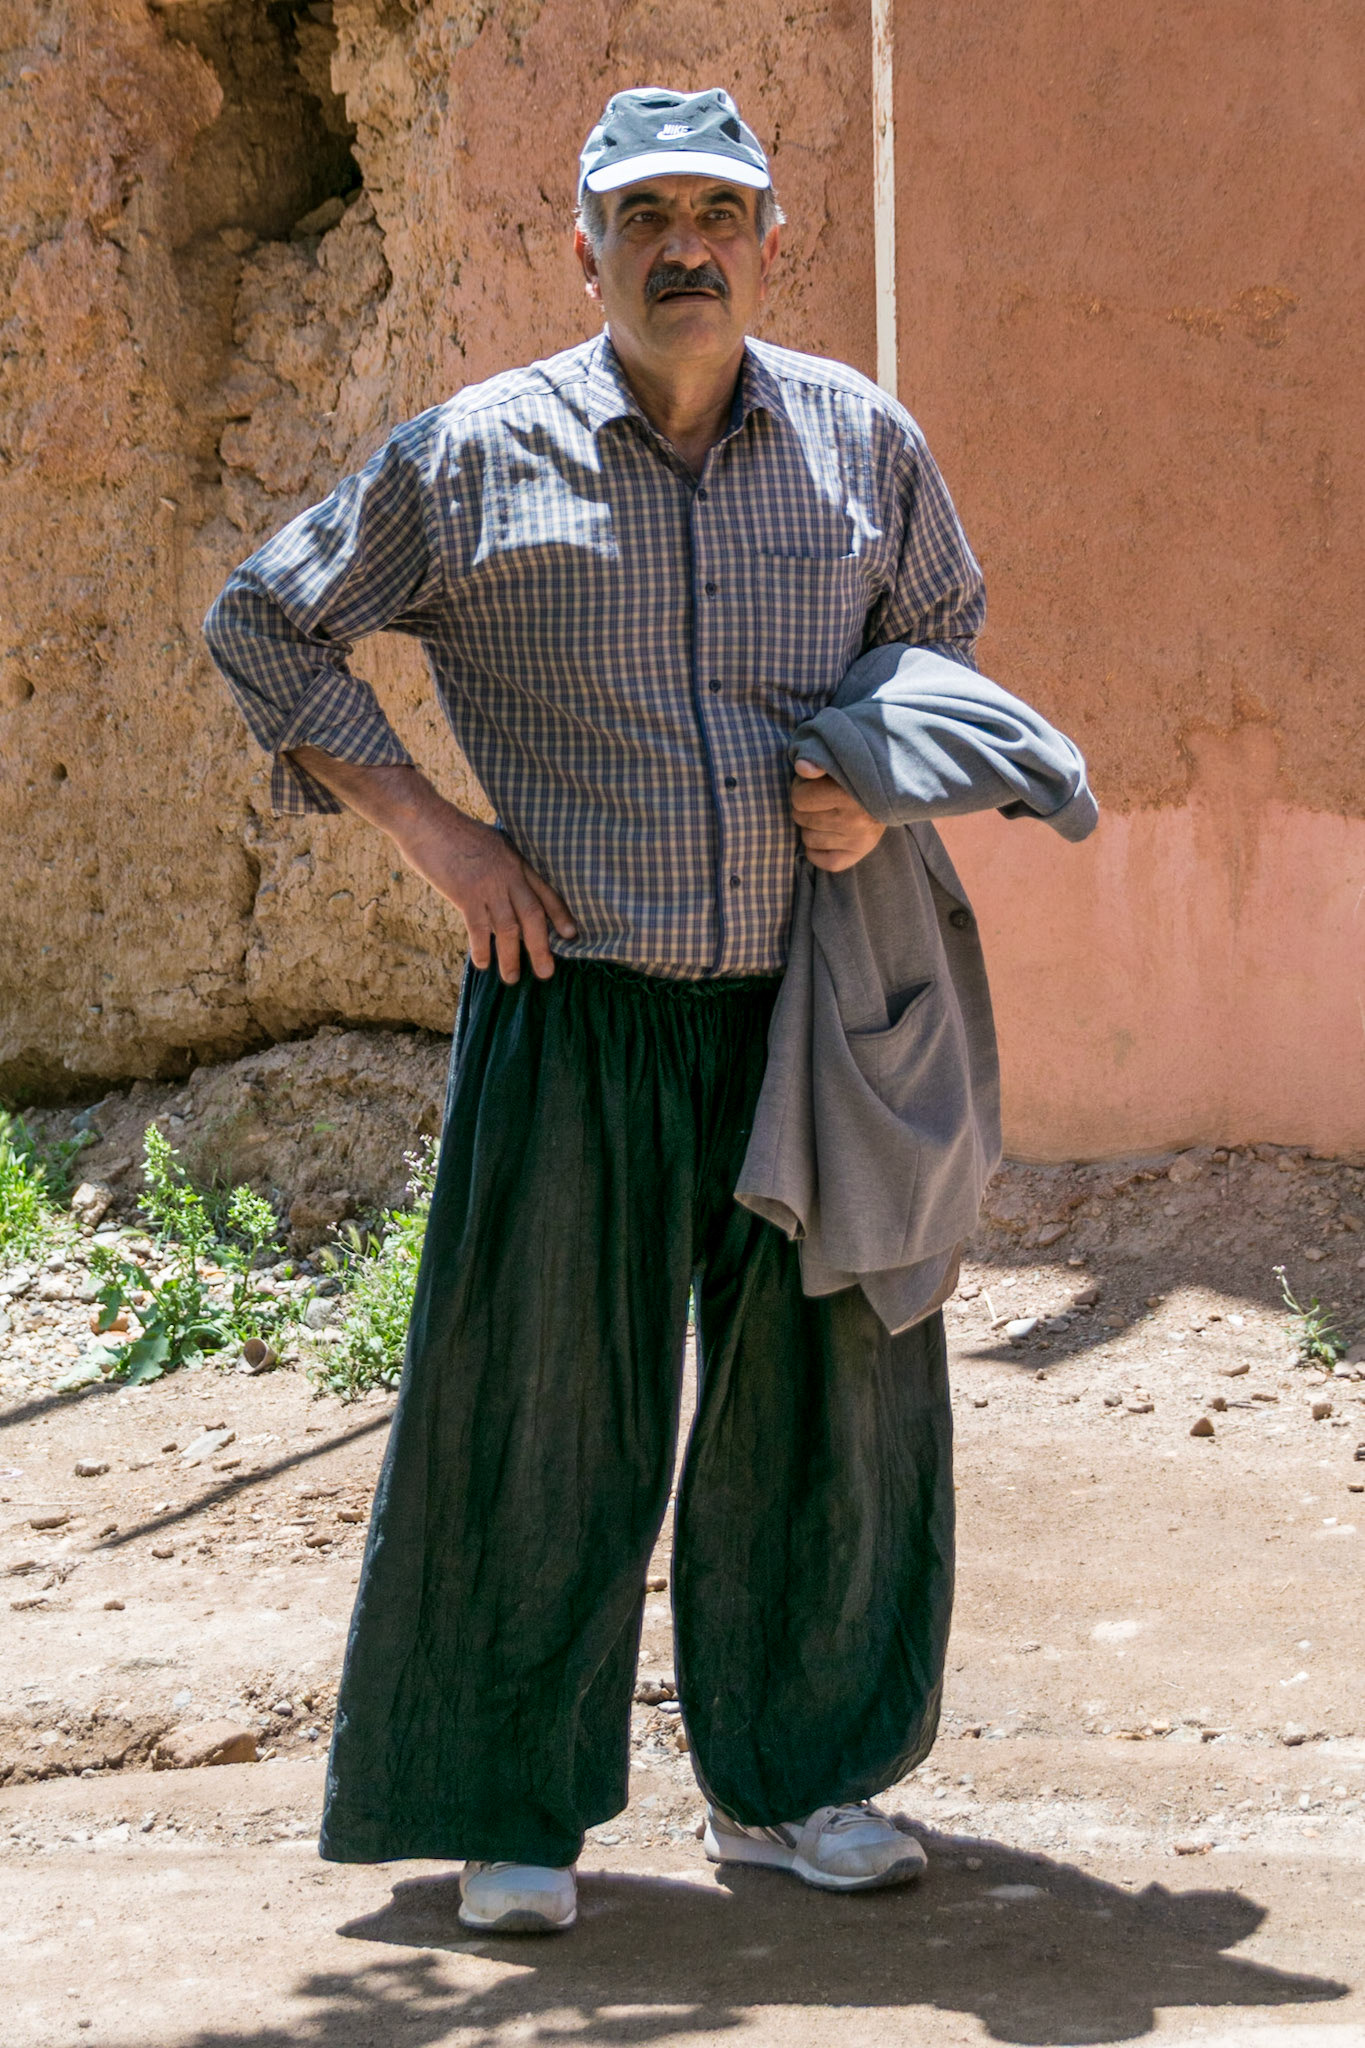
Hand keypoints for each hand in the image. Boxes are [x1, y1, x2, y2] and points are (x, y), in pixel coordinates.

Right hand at [286, 751, 576, 981]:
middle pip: (533, 917)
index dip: (560, 915)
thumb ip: (501, 862)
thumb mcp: (490, 840)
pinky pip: (479, 929)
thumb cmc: (452, 830)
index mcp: (516, 861)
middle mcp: (509, 875)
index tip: (571, 934)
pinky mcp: (466, 894)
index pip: (545, 892)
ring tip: (513, 978)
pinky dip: (482, 948)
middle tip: (547, 972)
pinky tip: (483, 964)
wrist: (427, 821)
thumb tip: (505, 882)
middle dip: (542, 947)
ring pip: (508, 929)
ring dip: (511, 957)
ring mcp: (489, 886)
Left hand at [789, 759, 885, 871]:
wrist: (893, 787)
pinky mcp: (861, 852)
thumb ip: (818, 759)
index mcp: (847, 793)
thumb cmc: (856, 771)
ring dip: (810, 826)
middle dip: (805, 807)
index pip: (799, 798)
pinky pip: (824, 861)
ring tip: (825, 813)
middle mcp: (855, 820)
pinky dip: (817, 850)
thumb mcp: (839, 759)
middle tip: (819, 798)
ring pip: (808, 839)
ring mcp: (859, 839)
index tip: (811, 784)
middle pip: (801, 818)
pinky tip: (824, 835)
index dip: (800, 789)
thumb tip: (802, 768)